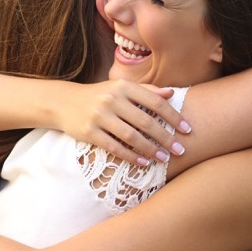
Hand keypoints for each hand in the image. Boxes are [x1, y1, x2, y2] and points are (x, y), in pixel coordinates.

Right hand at [57, 80, 189, 164]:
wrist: (63, 102)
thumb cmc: (99, 96)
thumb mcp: (120, 88)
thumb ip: (146, 90)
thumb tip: (171, 94)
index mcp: (123, 87)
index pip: (155, 102)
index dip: (174, 116)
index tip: (188, 129)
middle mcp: (112, 99)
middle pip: (145, 121)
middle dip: (165, 137)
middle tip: (180, 150)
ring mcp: (99, 116)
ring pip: (131, 136)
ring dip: (150, 149)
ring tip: (164, 159)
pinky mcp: (89, 132)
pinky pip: (114, 147)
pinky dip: (130, 156)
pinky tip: (143, 163)